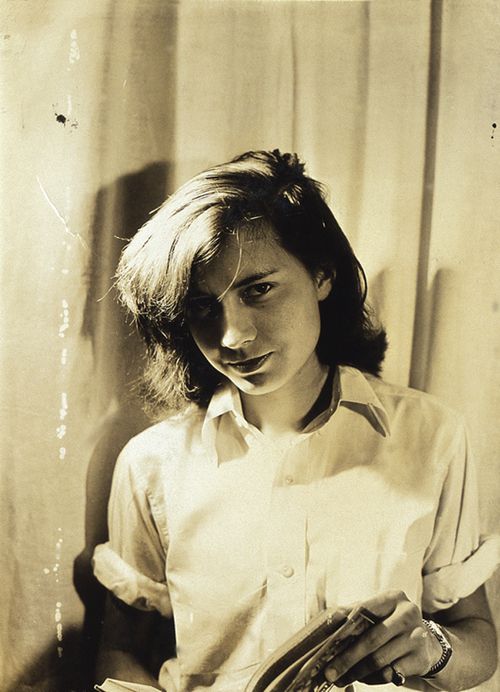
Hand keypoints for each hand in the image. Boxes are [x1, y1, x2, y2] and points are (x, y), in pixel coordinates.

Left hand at [323, 590, 441, 686]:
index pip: (363, 611)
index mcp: (393, 598)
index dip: (343, 628)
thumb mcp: (377, 612)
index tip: (326, 644)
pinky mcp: (421, 659)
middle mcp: (408, 614)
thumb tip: (328, 620)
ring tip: (341, 679)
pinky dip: (373, 679)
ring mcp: (417, 637)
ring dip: (357, 673)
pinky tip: (363, 679)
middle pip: (371, 639)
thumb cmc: (391, 624)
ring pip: (380, 660)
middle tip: (329, 673)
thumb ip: (354, 613)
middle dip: (347, 659)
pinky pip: (391, 674)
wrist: (427, 643)